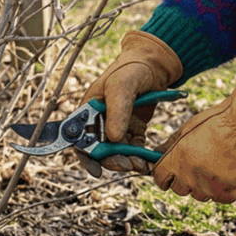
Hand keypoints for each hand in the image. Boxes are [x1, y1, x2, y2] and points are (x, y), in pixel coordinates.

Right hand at [78, 31, 181, 174]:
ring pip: (117, 153)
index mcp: (88, 110)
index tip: (97, 170)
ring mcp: (116, 126)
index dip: (85, 157)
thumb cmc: (132, 69)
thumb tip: (113, 138)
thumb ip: (117, 111)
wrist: (155, 64)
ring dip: (127, 161)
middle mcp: (99, 121)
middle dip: (112, 161)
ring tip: (140, 165)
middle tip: (127, 166)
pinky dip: (138, 156)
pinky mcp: (132, 130)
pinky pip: (132, 149)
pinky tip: (147, 161)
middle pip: (99, 150)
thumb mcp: (122, 86)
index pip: (80, 138)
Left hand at [153, 83, 235, 202]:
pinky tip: (227, 172)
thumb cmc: (216, 123)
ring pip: (199, 195)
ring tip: (214, 165)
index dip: (163, 175)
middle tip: (196, 165)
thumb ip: (168, 146)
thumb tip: (154, 155)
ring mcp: (210, 187)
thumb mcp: (187, 129)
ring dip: (202, 185)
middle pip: (178, 189)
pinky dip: (222, 189)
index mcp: (176, 160)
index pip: (159, 179)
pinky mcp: (228, 192)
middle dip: (183, 179)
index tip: (169, 173)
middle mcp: (190, 177)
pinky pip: (219, 197)